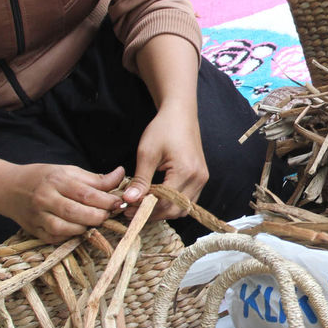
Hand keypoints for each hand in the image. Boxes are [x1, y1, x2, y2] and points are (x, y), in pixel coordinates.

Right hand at [0, 164, 125, 242]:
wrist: (8, 187)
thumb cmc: (43, 177)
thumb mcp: (68, 171)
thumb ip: (95, 178)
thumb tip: (121, 174)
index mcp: (57, 180)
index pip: (86, 193)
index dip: (106, 200)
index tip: (119, 202)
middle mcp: (46, 198)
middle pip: (77, 213)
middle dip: (98, 216)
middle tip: (108, 215)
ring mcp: (37, 216)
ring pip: (65, 229)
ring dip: (85, 228)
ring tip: (94, 222)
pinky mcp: (33, 230)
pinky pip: (55, 238)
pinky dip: (70, 237)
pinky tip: (78, 230)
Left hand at [122, 105, 207, 220]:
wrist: (180, 114)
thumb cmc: (163, 129)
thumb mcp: (147, 153)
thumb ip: (140, 180)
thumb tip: (129, 200)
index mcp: (186, 171)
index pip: (164, 203)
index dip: (144, 209)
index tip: (126, 209)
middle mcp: (198, 178)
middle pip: (174, 210)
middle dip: (152, 213)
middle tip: (131, 210)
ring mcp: (202, 179)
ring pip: (182, 209)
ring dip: (162, 211)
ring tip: (142, 205)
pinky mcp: (200, 178)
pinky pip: (187, 201)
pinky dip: (171, 204)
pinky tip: (155, 199)